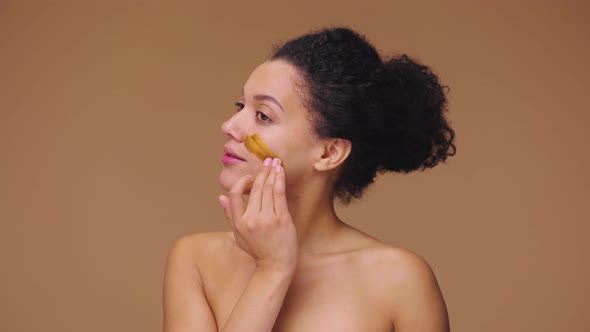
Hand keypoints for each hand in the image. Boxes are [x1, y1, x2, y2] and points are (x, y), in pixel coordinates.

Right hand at [219, 157, 297, 273]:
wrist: (276, 266)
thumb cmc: (258, 250)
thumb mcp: (238, 235)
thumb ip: (229, 215)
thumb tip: (221, 197)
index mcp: (238, 223)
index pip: (235, 195)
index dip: (241, 183)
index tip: (249, 177)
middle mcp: (251, 220)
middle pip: (254, 189)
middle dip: (261, 171)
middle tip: (266, 160)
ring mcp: (267, 219)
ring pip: (267, 189)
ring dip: (271, 172)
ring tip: (274, 162)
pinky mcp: (282, 219)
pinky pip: (279, 194)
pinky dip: (280, 180)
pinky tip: (280, 171)